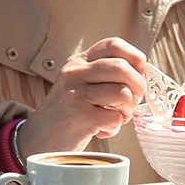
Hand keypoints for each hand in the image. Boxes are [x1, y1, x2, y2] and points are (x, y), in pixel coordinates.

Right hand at [18, 38, 145, 156]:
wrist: (40, 138)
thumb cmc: (70, 114)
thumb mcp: (83, 85)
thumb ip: (107, 76)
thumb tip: (143, 76)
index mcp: (79, 62)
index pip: (114, 45)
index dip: (135, 59)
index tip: (139, 76)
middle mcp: (75, 73)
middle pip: (123, 68)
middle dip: (138, 87)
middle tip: (132, 101)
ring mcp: (76, 93)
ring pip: (123, 93)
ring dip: (128, 110)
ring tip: (116, 117)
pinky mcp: (79, 116)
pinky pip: (115, 117)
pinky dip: (115, 127)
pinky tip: (103, 130)